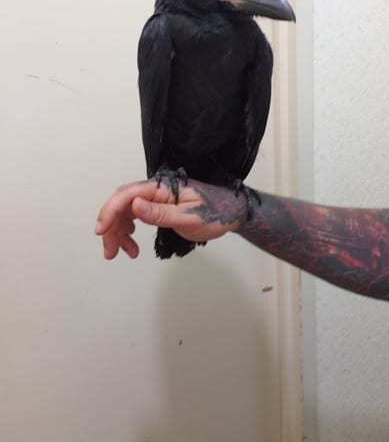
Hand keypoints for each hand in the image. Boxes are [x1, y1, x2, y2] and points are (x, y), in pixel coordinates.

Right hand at [95, 179, 245, 259]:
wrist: (232, 213)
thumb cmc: (216, 212)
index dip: (110, 211)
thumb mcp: (190, 217)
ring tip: (123, 253)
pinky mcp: (158, 210)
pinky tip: (132, 248)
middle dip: (110, 226)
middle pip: (121, 204)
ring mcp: (155, 200)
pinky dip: (129, 234)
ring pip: (125, 214)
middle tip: (110, 251)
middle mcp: (155, 192)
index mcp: (162, 188)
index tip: (102, 231)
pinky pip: (135, 219)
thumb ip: (161, 213)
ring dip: (119, 233)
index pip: (127, 194)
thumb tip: (135, 205)